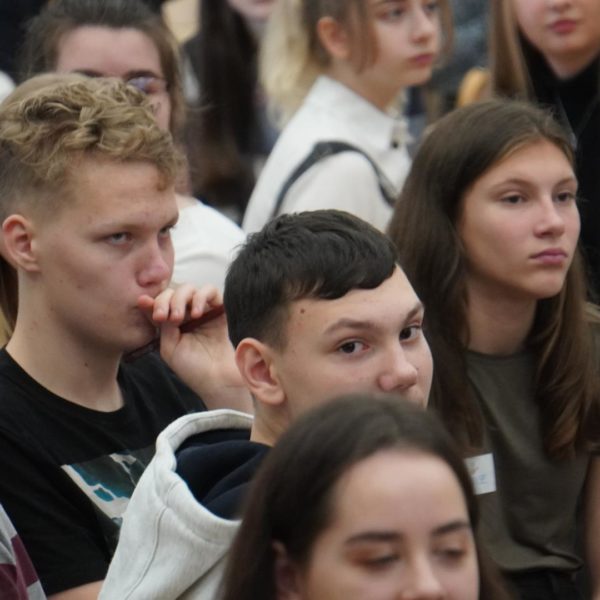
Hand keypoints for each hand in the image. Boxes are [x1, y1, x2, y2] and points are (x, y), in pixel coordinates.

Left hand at [137, 284, 251, 412]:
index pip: (160, 303)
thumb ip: (161, 324)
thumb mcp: (168, 347)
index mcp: (171, 322)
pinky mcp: (219, 309)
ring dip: (181, 298)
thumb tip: (147, 300)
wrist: (215, 379)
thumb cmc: (192, 367)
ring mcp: (203, 309)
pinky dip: (201, 296)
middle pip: (172, 292)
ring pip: (189, 288)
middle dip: (165, 301)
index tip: (155, 315)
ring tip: (180, 318)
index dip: (153, 303)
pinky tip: (198, 313)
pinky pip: (211, 290)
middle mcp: (186, 313)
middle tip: (165, 318)